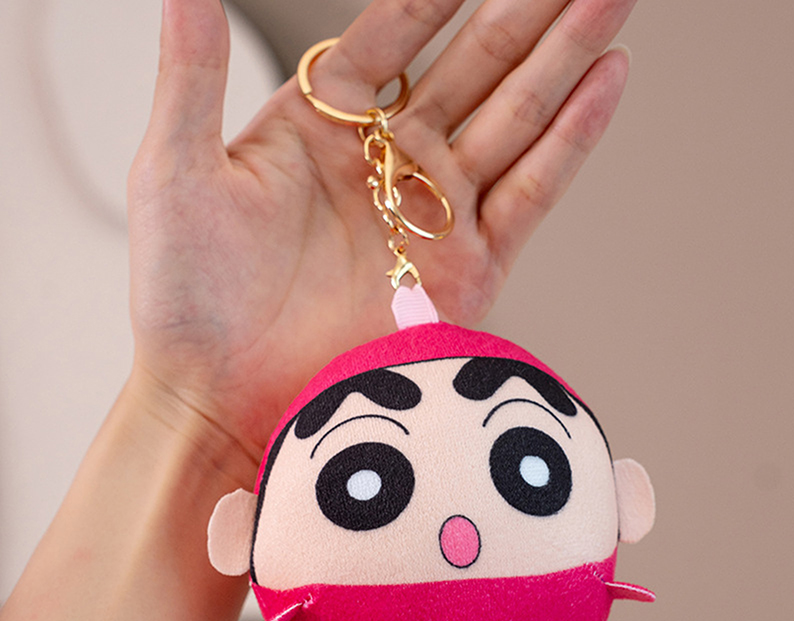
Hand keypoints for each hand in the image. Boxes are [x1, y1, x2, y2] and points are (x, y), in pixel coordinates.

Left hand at [128, 0, 634, 460]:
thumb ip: (192, 78)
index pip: (395, 33)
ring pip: (514, 119)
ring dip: (564, 58)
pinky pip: (528, 194)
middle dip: (527, 11)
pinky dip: (570, 140)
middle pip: (473, 67)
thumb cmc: (189, 299)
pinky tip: (607, 81)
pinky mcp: (466, 271)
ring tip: (609, 0)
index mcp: (322, 128)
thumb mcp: (176, 174)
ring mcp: (432, 217)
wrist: (226, 399)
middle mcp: (386, 165)